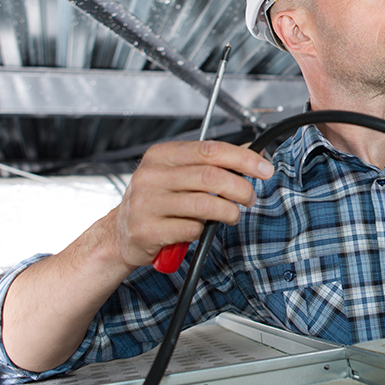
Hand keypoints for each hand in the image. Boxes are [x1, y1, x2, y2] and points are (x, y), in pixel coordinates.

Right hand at [109, 141, 273, 268]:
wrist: (119, 233)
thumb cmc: (155, 201)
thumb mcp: (179, 173)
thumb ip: (212, 162)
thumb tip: (252, 152)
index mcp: (161, 155)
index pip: (210, 150)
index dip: (243, 158)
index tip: (264, 168)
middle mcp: (151, 176)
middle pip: (210, 177)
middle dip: (240, 188)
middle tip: (249, 198)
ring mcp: (147, 203)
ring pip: (204, 205)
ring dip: (228, 212)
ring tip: (232, 215)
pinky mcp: (147, 230)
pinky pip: (191, 229)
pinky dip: (203, 230)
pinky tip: (199, 229)